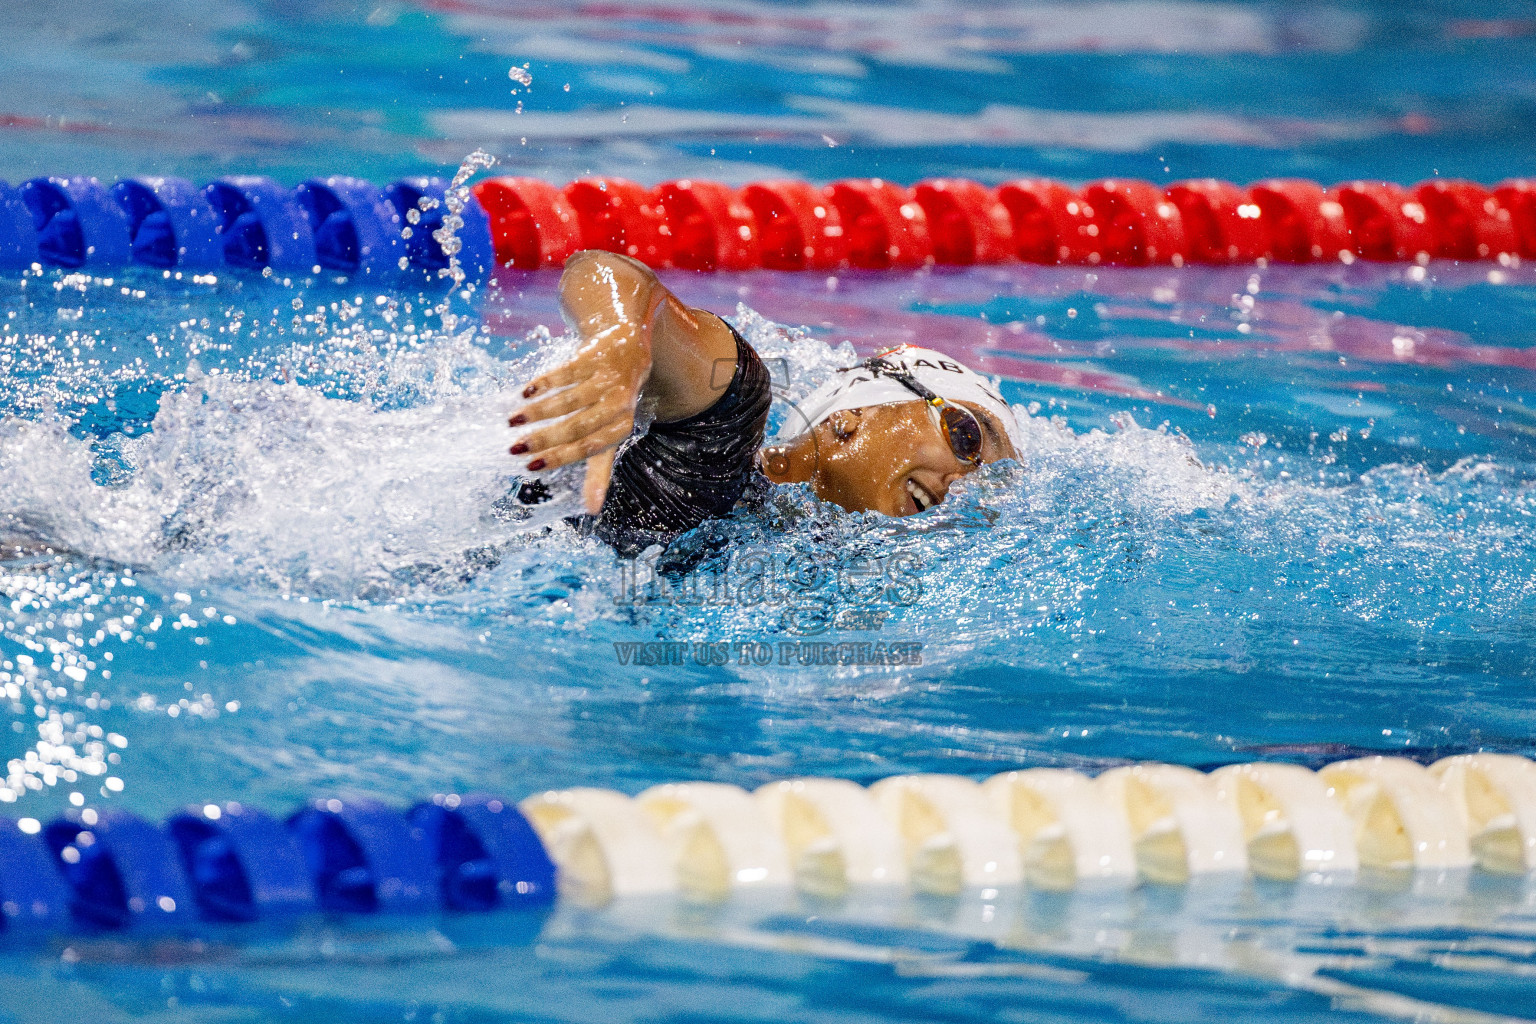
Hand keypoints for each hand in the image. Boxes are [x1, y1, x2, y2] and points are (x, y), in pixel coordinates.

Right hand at [509, 326, 649, 513]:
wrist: (627, 346)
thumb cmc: (613, 401)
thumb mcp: (610, 434)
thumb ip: (599, 470)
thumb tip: (592, 510)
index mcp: (622, 426)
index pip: (590, 448)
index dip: (560, 458)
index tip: (531, 467)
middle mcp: (618, 403)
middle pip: (577, 426)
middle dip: (543, 439)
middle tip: (514, 448)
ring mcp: (607, 378)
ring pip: (568, 400)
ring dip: (537, 412)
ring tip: (512, 420)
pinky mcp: (594, 356)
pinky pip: (566, 373)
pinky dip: (543, 384)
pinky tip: (525, 393)